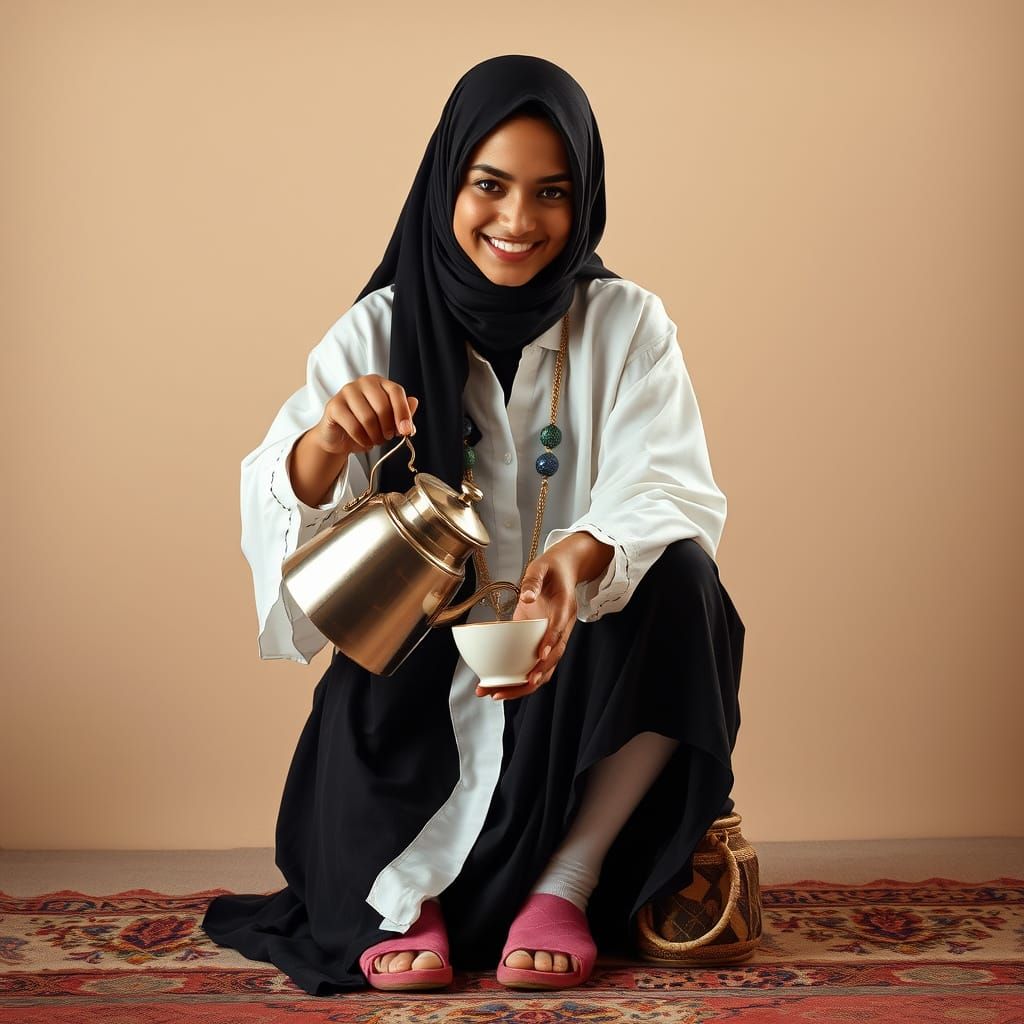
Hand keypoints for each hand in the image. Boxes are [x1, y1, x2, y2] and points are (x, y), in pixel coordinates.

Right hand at [316, 374, 418, 455]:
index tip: (407, 430)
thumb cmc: (366, 427)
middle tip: (387, 437)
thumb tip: (414, 402)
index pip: (396, 391)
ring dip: (375, 436)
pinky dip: (362, 439)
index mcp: (379, 382)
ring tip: (376, 440)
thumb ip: (402, 412)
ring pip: (368, 418)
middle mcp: (363, 383)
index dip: (403, 412)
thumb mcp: (388, 421)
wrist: (340, 438)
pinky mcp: (334, 406)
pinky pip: (354, 426)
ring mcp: (346, 392)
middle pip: (382, 405)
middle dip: (388, 427)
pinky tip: (364, 442)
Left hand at [474, 547, 578, 701]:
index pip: (559, 631)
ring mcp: (552, 638)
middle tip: (505, 689)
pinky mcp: (542, 641)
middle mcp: (561, 629)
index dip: (549, 644)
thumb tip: (526, 596)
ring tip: (494, 693)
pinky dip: (519, 677)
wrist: (564, 570)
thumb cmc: (552, 569)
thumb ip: (533, 580)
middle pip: (551, 661)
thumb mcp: (542, 566)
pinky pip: (533, 664)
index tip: (539, 655)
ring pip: (543, 669)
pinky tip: (499, 684)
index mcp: (564, 610)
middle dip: (530, 678)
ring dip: (521, 685)